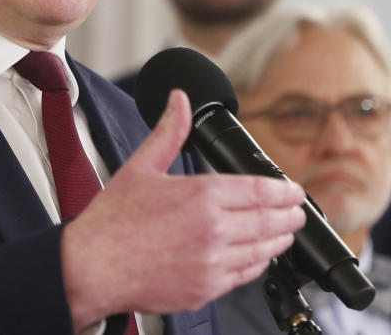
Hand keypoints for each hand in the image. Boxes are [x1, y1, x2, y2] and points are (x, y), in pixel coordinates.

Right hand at [62, 89, 305, 330]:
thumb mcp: (141, 167)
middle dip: (290, 215)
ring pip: (263, 250)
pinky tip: (259, 257)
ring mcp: (212, 263)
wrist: (92, 267)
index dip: (285, 191)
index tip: (294, 190)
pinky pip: (245, 276)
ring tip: (285, 233)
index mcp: (200, 195)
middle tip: (298, 211)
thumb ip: (169, 132)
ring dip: (280, 240)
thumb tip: (179, 101)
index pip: (260, 191)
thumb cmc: (112, 220)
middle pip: (269, 221)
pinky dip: (258, 264)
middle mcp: (213, 230)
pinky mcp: (207, 289)